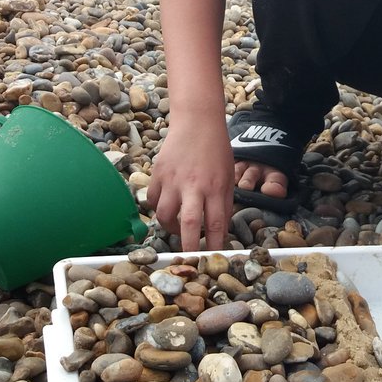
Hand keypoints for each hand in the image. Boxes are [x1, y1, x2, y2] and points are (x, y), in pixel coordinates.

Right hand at [147, 118, 233, 250]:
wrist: (197, 122)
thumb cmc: (216, 150)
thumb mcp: (228, 177)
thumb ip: (223, 203)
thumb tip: (217, 231)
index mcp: (216, 187)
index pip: (216, 223)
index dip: (214, 245)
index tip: (213, 259)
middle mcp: (194, 185)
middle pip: (189, 224)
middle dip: (189, 246)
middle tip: (189, 259)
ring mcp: (173, 180)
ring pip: (165, 215)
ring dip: (170, 228)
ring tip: (177, 229)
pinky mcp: (158, 174)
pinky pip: (153, 201)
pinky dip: (158, 209)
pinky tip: (167, 208)